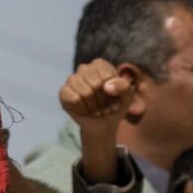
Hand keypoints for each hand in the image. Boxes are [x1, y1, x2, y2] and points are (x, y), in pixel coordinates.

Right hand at [59, 58, 135, 182]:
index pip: (103, 68)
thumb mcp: (129, 99)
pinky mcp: (63, 94)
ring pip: (80, 89)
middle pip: (91, 79)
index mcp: (101, 66)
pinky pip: (69, 96)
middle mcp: (84, 70)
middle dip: (101, 98)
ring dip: (91, 104)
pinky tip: (83, 111)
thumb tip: (108, 86)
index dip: (109, 85)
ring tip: (95, 110)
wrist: (104, 126)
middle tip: (104, 106)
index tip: (113, 96)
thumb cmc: (118, 110)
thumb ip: (125, 87)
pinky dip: (79, 106)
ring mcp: (72, 81)